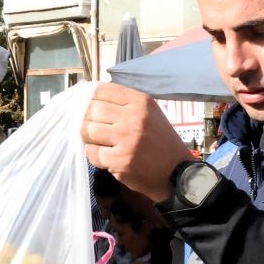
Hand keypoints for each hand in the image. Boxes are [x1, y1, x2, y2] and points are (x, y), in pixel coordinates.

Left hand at [82, 83, 192, 203]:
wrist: (178, 172)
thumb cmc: (160, 142)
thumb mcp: (149, 114)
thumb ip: (123, 104)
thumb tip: (88, 96)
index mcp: (140, 101)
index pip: (101, 90)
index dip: (88, 98)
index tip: (86, 107)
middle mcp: (134, 117)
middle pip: (91, 110)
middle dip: (86, 121)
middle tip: (92, 130)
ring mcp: (127, 139)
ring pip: (87, 130)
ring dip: (88, 138)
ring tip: (99, 143)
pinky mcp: (121, 160)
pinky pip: (93, 153)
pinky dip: (95, 156)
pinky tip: (107, 158)